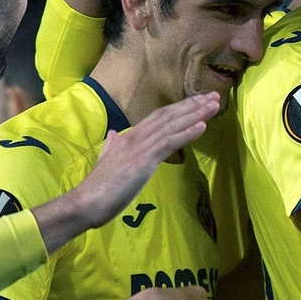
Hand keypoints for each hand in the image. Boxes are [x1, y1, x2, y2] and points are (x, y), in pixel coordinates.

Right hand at [60, 94, 220, 233]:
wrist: (85, 202)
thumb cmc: (98, 187)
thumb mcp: (106, 161)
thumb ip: (112, 146)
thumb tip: (113, 134)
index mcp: (129, 137)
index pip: (159, 117)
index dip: (180, 108)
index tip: (199, 101)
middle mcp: (135, 137)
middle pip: (168, 115)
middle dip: (193, 105)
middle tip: (215, 96)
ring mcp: (139, 147)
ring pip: (172, 125)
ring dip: (196, 114)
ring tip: (214, 105)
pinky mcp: (143, 160)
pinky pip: (168, 143)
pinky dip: (187, 133)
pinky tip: (202, 126)